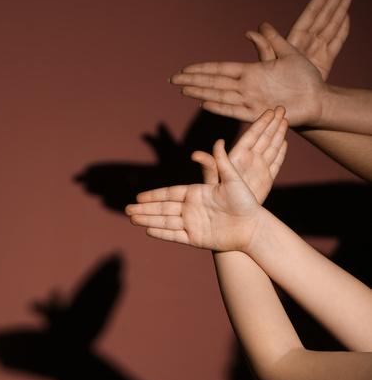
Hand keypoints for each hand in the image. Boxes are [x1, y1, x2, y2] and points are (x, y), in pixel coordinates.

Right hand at [125, 137, 261, 251]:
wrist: (253, 227)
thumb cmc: (246, 202)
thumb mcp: (233, 180)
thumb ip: (222, 163)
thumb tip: (218, 141)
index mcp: (197, 193)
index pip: (169, 193)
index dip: (153, 195)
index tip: (139, 195)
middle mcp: (191, 208)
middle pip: (162, 208)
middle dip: (144, 209)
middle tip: (127, 209)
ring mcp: (192, 224)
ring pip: (165, 222)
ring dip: (148, 220)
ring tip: (131, 219)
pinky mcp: (196, 238)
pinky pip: (175, 235)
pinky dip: (162, 233)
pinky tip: (148, 231)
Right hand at [169, 0, 351, 125]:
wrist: (319, 98)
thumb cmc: (306, 77)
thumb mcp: (289, 53)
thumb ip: (272, 41)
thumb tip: (260, 26)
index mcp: (251, 71)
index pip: (220, 69)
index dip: (201, 69)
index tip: (184, 69)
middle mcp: (247, 86)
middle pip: (214, 82)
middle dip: (193, 80)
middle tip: (172, 79)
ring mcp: (251, 100)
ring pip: (220, 96)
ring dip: (201, 93)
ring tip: (183, 90)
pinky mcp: (259, 113)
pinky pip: (236, 111)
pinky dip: (221, 108)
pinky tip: (205, 104)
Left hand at [193, 106, 287, 202]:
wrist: (231, 216)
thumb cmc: (216, 198)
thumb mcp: (212, 180)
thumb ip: (209, 166)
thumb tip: (196, 154)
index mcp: (237, 156)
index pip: (252, 135)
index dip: (260, 123)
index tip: (269, 110)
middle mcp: (249, 160)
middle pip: (264, 137)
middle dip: (273, 123)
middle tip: (282, 108)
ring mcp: (259, 169)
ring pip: (272, 147)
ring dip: (279, 134)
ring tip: (285, 120)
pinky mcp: (266, 179)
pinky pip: (276, 163)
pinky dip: (281, 153)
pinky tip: (285, 142)